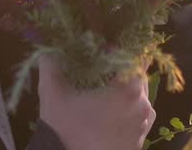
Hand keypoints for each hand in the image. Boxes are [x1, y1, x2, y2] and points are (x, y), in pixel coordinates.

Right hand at [38, 56, 155, 149]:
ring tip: (102, 94)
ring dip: (124, 92)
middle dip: (120, 72)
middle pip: (137, 77)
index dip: (118, 52)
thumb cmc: (66, 128)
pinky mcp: (139, 143)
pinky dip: (126, 112)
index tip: (101, 53)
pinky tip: (107, 114)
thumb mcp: (53, 94)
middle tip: (100, 71)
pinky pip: (137, 118)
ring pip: (139, 98)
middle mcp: (144, 106)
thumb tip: (48, 49)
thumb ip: (50, 65)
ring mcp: (144, 126)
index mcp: (130, 89)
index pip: (134, 57)